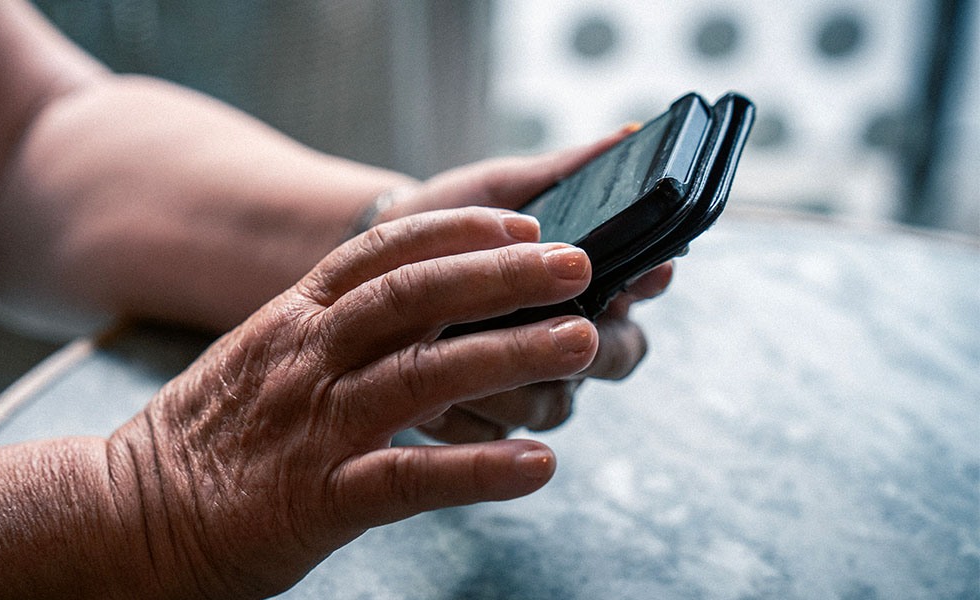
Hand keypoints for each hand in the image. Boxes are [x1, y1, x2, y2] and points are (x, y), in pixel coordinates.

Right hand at [105, 207, 599, 597]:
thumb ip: (331, 328)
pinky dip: (477, 469)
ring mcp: (312, 426)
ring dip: (510, 354)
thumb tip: (421, 310)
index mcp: (293, 320)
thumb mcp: (262, 356)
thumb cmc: (206, 437)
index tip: (523, 223)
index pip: (382, 252)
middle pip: (414, 296)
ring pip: (424, 375)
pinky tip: (534, 465)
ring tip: (581, 341)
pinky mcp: (316, 498)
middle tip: (578, 265)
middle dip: (503, 274)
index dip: (459, 231)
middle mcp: (306, 359)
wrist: (127, 515)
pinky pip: (408, 477)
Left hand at [361, 126, 673, 442]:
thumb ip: (562, 170)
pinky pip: (493, 438)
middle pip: (613, 356)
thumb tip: (632, 133)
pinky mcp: (478, 422)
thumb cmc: (439, 222)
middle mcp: (562, 337)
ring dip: (520, 381)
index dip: (648, 281)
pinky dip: (470, 415)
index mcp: (581, 281)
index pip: (643, 288)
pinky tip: (437, 393)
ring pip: (554, 405)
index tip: (646, 270)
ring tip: (478, 355)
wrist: (360, 268)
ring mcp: (523, 384)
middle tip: (569, 327)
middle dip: (591, 343)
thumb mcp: (496, 189)